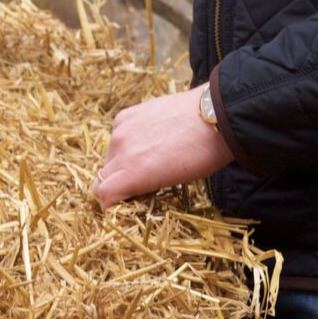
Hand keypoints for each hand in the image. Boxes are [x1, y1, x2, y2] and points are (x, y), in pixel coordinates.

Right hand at [94, 89, 222, 206]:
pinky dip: (124, 142)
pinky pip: (116, 134)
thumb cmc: (202, 156)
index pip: (102, 194)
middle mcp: (121, 150)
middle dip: (114, 185)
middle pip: (101, 177)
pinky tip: (145, 140)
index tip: (123, 204)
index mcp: (133, 172)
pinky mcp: (127, 114)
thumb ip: (142, 185)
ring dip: (118, 163)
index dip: (111, 203)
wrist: (215, 117)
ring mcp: (122, 130)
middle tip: (135, 186)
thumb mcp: (172, 181)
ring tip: (143, 161)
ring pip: (108, 155)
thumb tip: (131, 189)